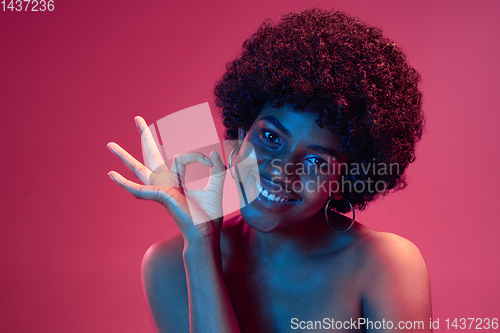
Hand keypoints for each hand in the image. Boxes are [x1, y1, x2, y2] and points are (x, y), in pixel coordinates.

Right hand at [107, 116, 226, 239]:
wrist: (205, 233)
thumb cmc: (207, 215)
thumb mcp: (216, 186)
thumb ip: (216, 169)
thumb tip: (213, 152)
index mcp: (176, 180)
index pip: (177, 156)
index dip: (193, 153)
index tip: (206, 155)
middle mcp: (165, 182)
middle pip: (151, 155)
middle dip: (145, 135)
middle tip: (137, 118)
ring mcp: (159, 189)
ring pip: (139, 168)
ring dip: (124, 157)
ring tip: (109, 144)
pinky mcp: (159, 196)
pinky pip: (142, 187)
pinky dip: (125, 183)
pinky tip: (111, 174)